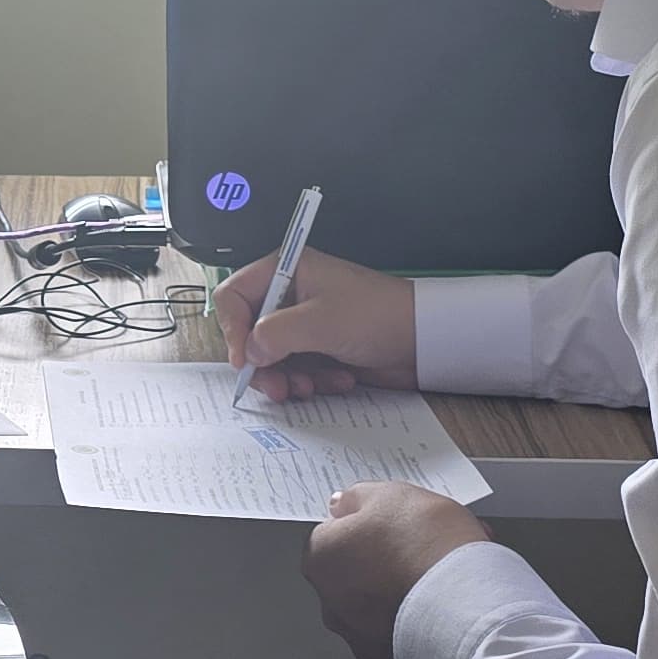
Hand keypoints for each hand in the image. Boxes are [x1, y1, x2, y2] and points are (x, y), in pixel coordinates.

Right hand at [217, 248, 417, 402]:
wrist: (424, 341)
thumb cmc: (380, 315)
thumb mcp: (320, 322)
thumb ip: (274, 335)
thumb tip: (248, 352)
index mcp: (286, 271)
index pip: (235, 296)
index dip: (232, 328)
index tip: (243, 359)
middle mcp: (291, 295)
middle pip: (249, 333)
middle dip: (262, 364)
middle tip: (276, 387)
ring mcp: (305, 323)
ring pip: (271, 357)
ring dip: (288, 378)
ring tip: (310, 387)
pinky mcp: (319, 348)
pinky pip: (295, 369)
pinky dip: (310, 381)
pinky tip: (336, 380)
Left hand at [304, 482, 493, 658]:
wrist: (467, 608)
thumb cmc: (427, 550)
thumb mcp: (392, 495)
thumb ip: (359, 497)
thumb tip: (343, 503)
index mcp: (322, 558)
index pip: (337, 534)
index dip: (372, 524)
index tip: (395, 522)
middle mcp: (331, 604)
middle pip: (362, 571)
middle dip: (392, 558)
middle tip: (430, 546)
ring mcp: (360, 639)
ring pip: (385, 604)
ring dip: (409, 590)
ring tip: (451, 576)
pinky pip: (405, 635)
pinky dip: (422, 622)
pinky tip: (450, 606)